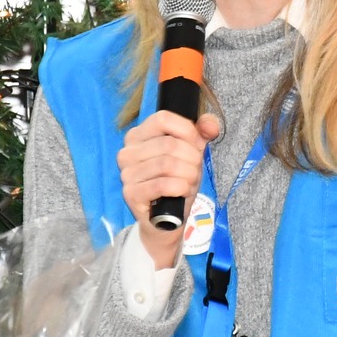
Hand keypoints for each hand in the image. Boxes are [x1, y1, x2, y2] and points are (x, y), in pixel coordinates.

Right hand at [117, 109, 221, 266]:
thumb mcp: (192, 152)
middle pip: (169, 144)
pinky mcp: (131, 194)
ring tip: (189, 181)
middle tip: (194, 169)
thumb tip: (210, 125)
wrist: (168, 218)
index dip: (187, 131)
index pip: (163, 119)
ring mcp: (126, 174)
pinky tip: (182, 191)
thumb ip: (202, 132)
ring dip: (188, 174)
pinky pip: (162, 185)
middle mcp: (127, 152)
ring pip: (168, 164)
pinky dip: (180, 187)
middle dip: (191, 158)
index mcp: (137, 135)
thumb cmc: (177, 180)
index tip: (196, 144)